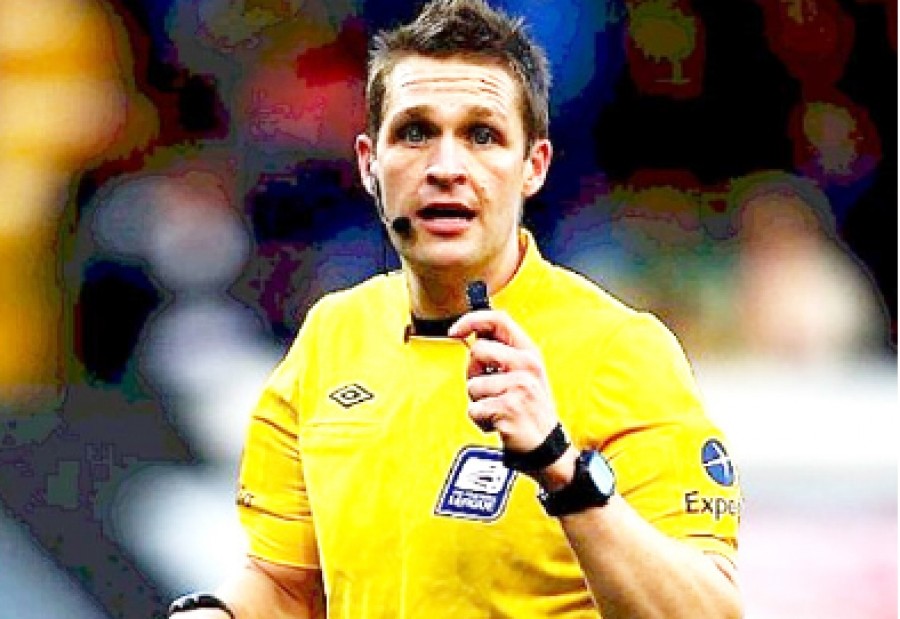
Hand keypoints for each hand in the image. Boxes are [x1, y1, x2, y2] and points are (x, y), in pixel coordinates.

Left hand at [449, 309, 559, 453]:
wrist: (546, 446)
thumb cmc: (529, 408)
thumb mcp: (525, 374)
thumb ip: (502, 353)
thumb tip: (472, 335)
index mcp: (530, 353)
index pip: (499, 320)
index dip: (471, 320)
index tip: (454, 331)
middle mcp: (527, 366)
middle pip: (478, 350)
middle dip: (473, 371)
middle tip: (489, 390)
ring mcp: (519, 387)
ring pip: (472, 384)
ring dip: (477, 401)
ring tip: (497, 409)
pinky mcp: (509, 408)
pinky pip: (474, 409)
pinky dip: (480, 420)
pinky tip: (497, 424)